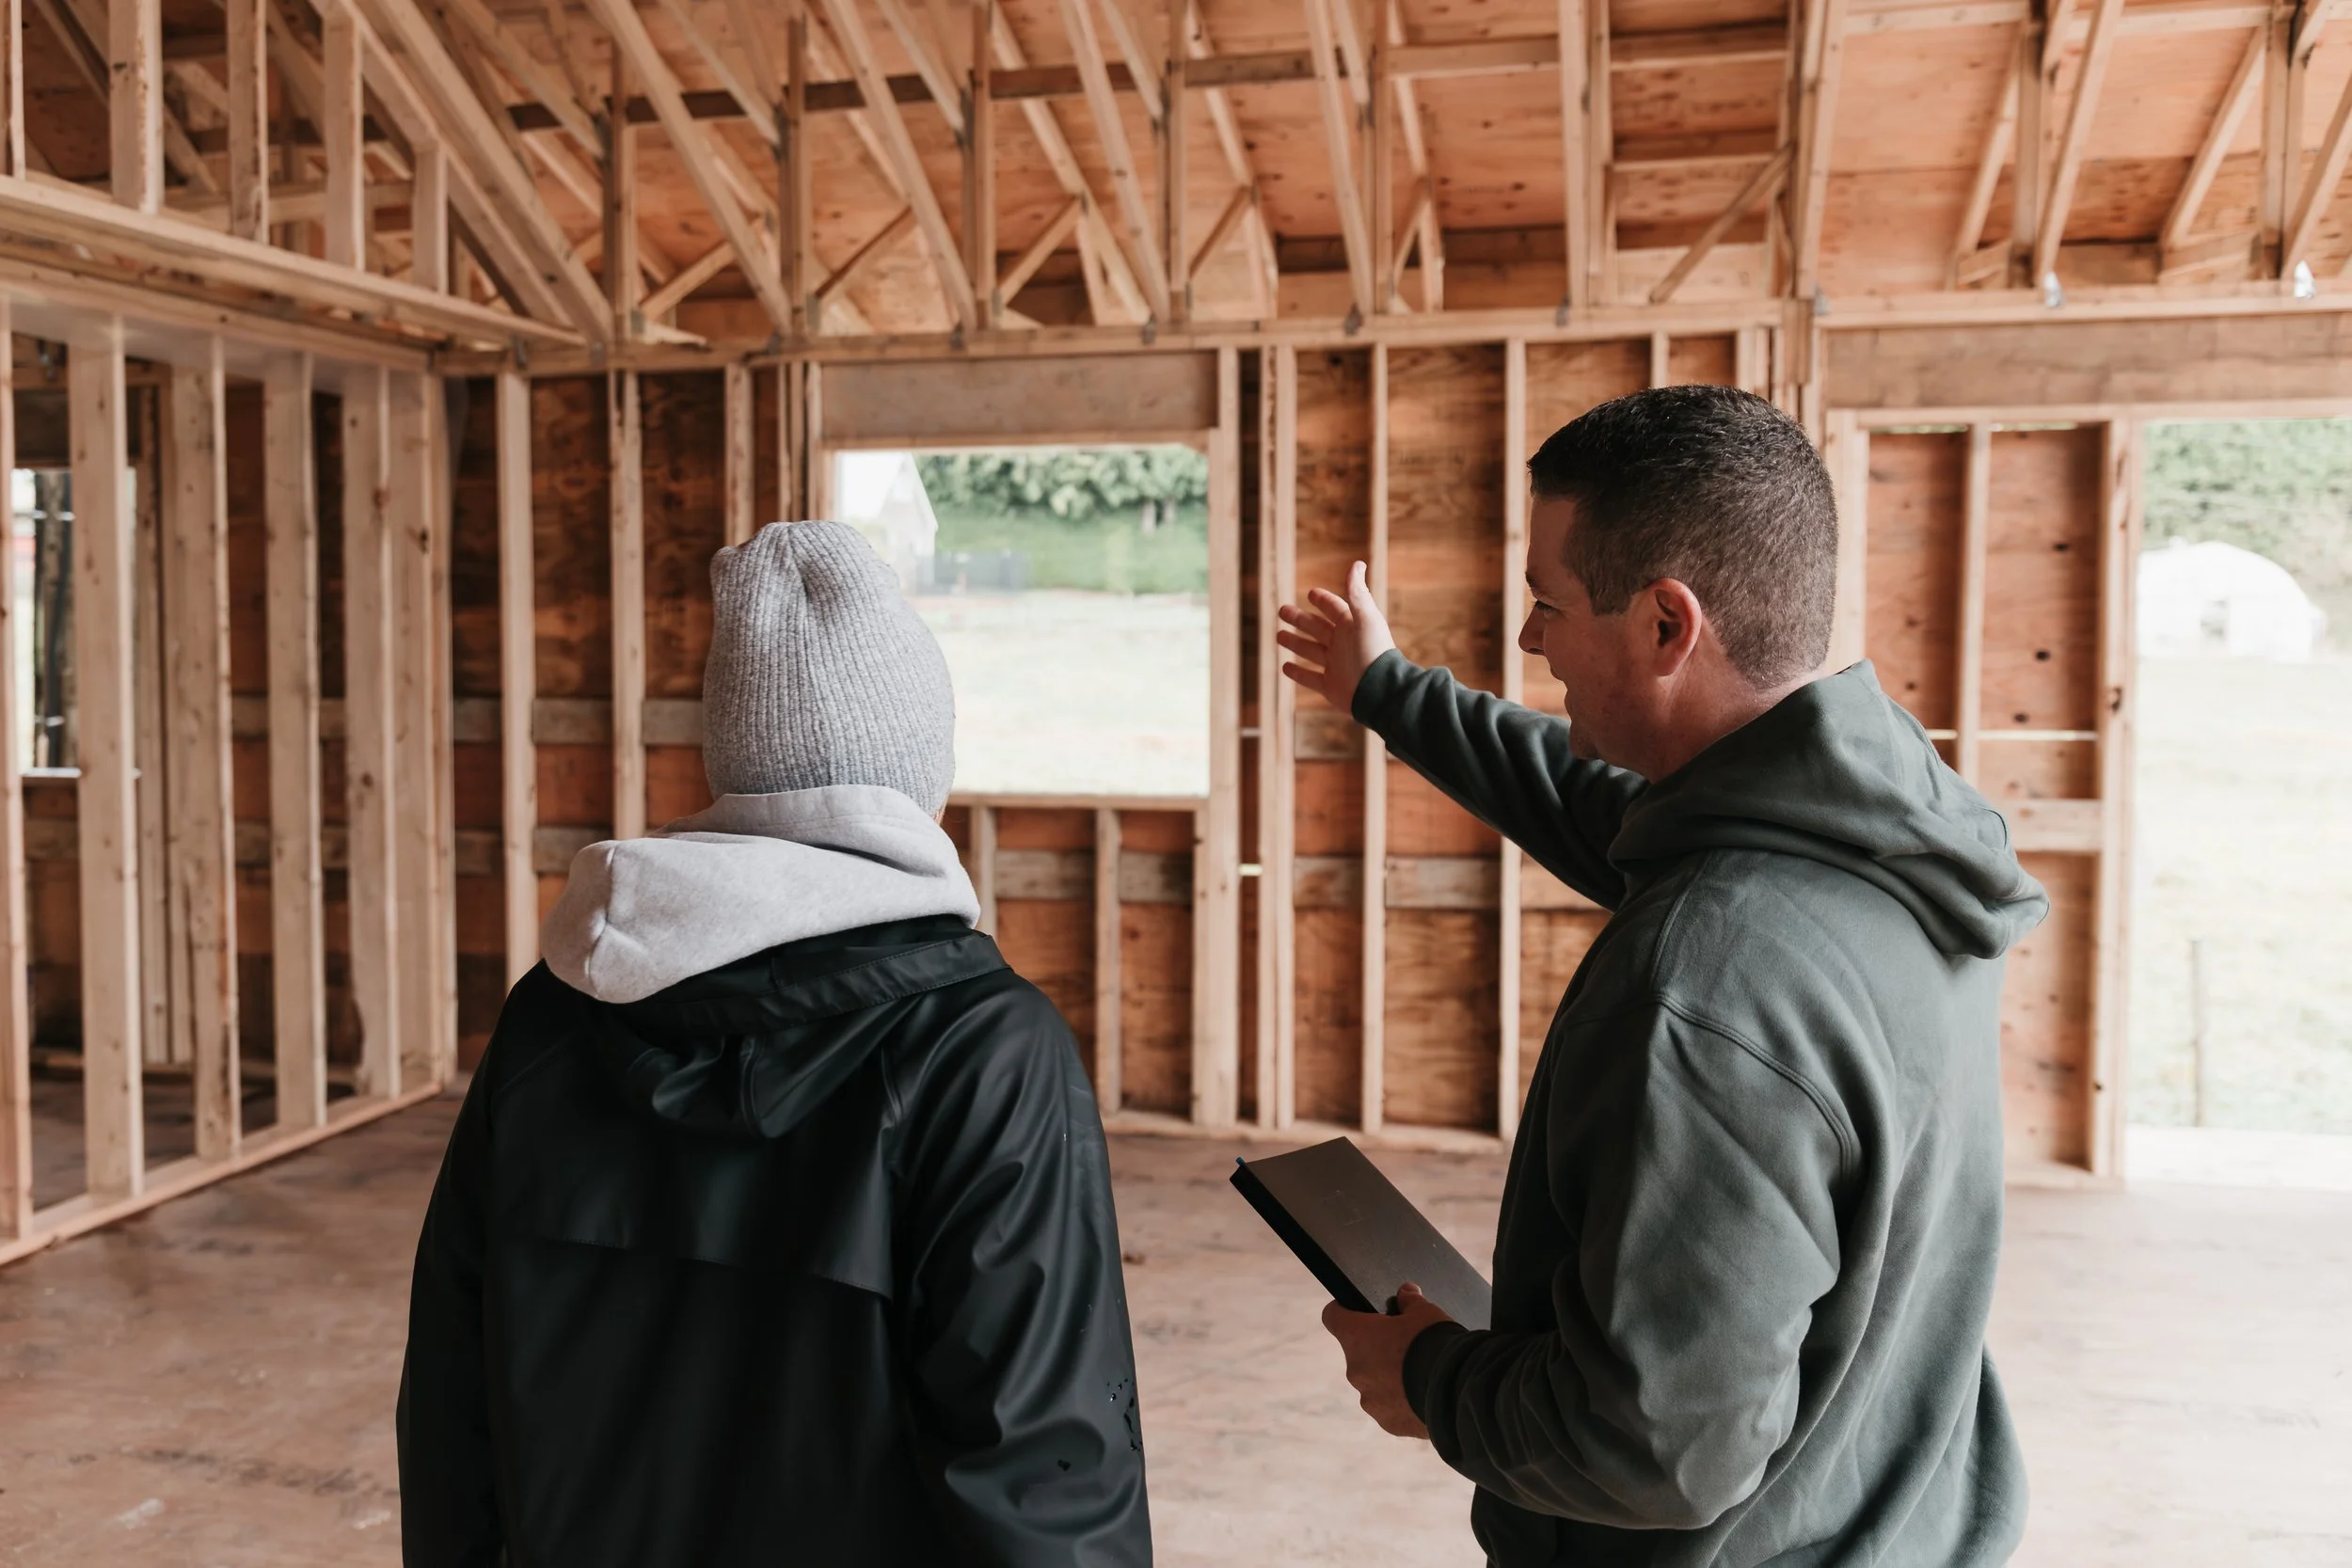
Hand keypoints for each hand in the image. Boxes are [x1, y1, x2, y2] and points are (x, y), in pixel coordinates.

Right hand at [1276, 560, 1396, 715]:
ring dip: (1295, 643)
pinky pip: (1310, 678)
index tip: (1311, 593)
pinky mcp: (1331, 687)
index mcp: (1352, 627)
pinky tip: (1285, 667)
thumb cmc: (1374, 652)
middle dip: (1300, 619)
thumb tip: (1358, 563)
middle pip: (1317, 628)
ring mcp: (1336, 667)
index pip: (1335, 609)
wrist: (1380, 691)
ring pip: (1310, 651)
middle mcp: (1343, 646)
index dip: (1324, 601)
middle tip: (1282, 610)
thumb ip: (1357, 592)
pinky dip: (1298, 673)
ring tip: (1278, 636)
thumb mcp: (1365, 617)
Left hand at [1321, 1282, 1451, 1439]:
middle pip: (1358, 1352)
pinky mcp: (1388, 1423)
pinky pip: (1390, 1408)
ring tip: (1419, 1374)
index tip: (1356, 1310)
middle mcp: (1356, 1370)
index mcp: (1357, 1337)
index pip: (1333, 1316)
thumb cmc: (1435, 1344)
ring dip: (1389, 1378)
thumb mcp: (1426, 1312)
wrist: (1456, 1391)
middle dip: (1377, 1348)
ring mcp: (1370, 1400)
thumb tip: (1406, 1293)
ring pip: (1373, 1383)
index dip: (1343, 1310)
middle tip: (1405, 1345)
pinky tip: (1424, 1395)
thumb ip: (1410, 1301)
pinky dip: (1402, 1402)